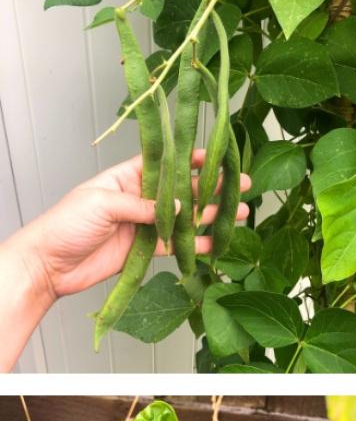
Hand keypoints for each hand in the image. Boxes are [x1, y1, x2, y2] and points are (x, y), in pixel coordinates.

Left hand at [10, 150, 250, 300]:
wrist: (50, 264)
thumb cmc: (66, 224)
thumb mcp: (102, 204)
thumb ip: (142, 205)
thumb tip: (178, 205)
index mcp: (127, 178)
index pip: (166, 164)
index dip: (191, 159)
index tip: (217, 157)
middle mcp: (140, 198)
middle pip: (183, 190)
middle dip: (213, 187)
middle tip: (241, 184)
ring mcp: (145, 224)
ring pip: (186, 217)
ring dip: (212, 215)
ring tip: (240, 212)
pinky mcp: (146, 248)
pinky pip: (178, 245)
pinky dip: (197, 245)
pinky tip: (217, 243)